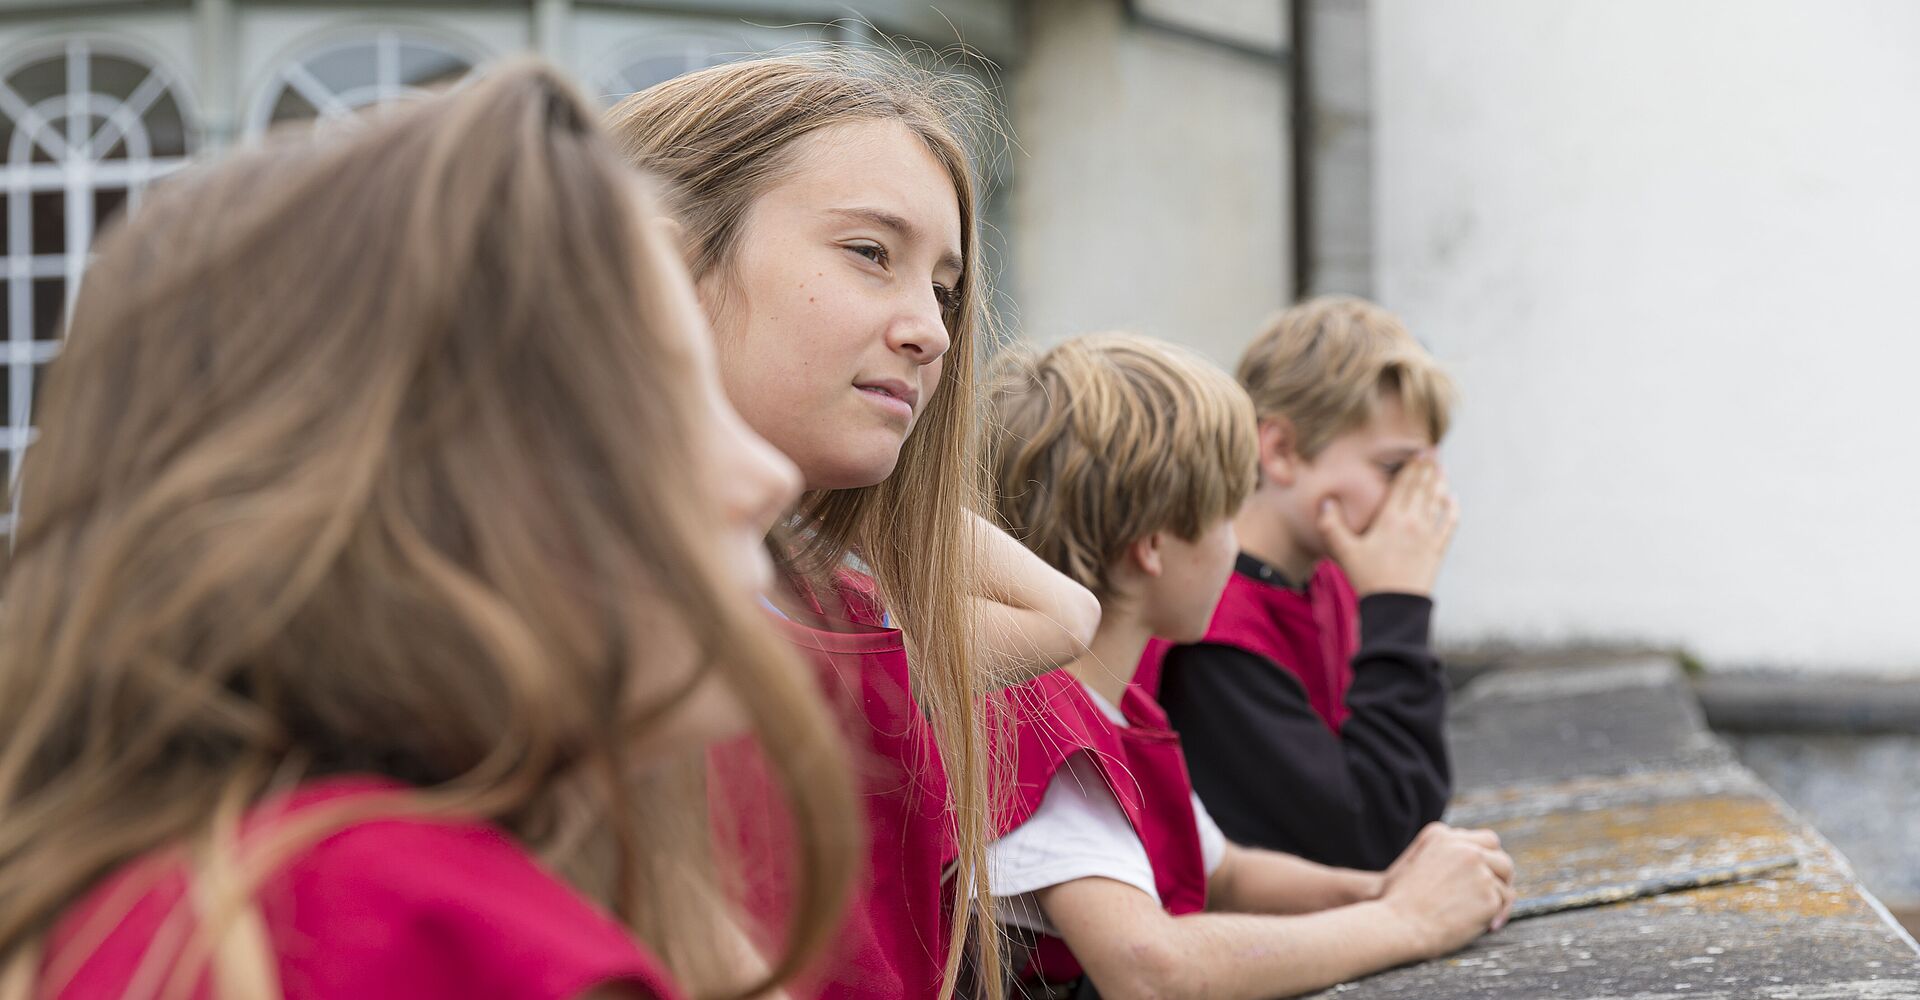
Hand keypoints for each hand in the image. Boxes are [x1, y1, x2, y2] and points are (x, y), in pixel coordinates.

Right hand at [1318, 456, 1458, 596]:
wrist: (1395, 607)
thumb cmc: (1367, 578)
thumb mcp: (1343, 552)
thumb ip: (1331, 525)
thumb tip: (1326, 500)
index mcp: (1390, 519)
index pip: (1403, 485)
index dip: (1411, 467)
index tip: (1419, 452)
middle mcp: (1412, 523)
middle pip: (1422, 489)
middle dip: (1428, 468)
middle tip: (1433, 452)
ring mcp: (1427, 537)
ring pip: (1437, 503)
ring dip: (1440, 484)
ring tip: (1442, 469)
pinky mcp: (1437, 551)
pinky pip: (1448, 526)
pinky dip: (1452, 511)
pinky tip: (1453, 501)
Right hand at [1378, 824, 1514, 957]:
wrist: (1398, 923)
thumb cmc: (1399, 900)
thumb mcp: (1415, 862)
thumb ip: (1442, 854)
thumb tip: (1470, 864)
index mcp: (1441, 836)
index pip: (1485, 840)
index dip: (1489, 859)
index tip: (1487, 874)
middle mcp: (1463, 848)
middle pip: (1500, 857)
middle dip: (1502, 877)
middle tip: (1496, 895)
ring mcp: (1478, 870)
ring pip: (1504, 881)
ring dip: (1499, 898)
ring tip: (1490, 915)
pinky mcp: (1488, 894)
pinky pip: (1502, 903)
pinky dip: (1498, 915)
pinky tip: (1487, 926)